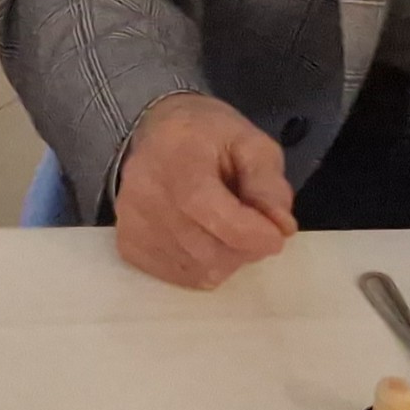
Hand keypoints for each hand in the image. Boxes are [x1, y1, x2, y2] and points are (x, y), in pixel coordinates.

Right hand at [108, 93, 294, 290]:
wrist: (152, 133)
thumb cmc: (206, 136)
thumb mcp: (249, 142)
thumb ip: (268, 183)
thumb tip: (281, 227)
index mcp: (178, 163)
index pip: (220, 219)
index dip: (256, 235)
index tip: (277, 235)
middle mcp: (147, 198)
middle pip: (211, 252)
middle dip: (245, 248)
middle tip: (252, 227)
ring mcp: (134, 226)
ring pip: (199, 270)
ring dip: (226, 258)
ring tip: (225, 228)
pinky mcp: (129, 246)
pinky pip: (181, 276)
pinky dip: (203, 266)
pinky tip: (203, 238)